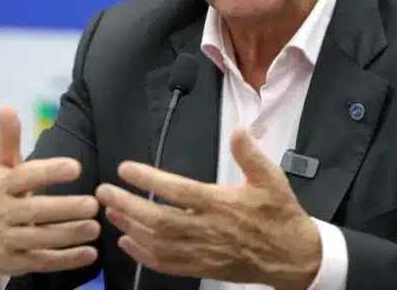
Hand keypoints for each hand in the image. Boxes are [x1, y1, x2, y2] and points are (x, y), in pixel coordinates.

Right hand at [0, 107, 99, 280]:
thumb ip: (8, 138)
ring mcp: (7, 241)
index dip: (49, 172)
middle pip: (34, 211)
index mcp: (1, 186)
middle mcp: (2, 214)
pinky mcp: (15, 263)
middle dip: (64, 209)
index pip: (24, 177)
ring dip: (69, 235)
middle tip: (93, 204)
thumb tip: (6, 106)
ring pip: (40, 239)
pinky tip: (90, 254)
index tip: (75, 167)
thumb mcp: (0, 165)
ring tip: (96, 227)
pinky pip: (42, 262)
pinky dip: (66, 260)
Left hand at [96, 127, 321, 289]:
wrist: (292, 257)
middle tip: (104, 193)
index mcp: (222, 203)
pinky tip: (128, 242)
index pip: (178, 190)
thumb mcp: (272, 178)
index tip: (126, 169)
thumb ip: (250, 154)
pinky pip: (166, 264)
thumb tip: (237, 129)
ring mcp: (203, 252)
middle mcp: (208, 229)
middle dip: (127, 206)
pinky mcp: (202, 268)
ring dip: (130, 228)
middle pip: (158, 220)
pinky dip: (143, 255)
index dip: (149, 179)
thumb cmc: (280, 213)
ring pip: (158, 243)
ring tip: (110, 212)